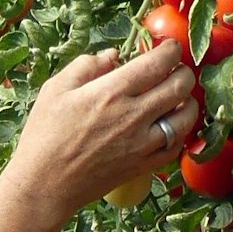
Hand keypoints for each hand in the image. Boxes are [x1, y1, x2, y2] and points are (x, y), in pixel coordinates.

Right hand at [3, 41, 199, 221]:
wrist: (46, 183)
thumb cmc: (44, 134)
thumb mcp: (55, 89)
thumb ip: (86, 65)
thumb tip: (113, 55)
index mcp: (111, 92)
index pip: (158, 63)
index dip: (171, 50)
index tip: (169, 48)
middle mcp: (133, 116)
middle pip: (180, 86)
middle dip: (184, 72)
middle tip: (175, 70)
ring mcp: (142, 143)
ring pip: (186, 117)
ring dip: (188, 102)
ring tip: (177, 98)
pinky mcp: (144, 165)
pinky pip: (176, 146)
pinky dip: (179, 132)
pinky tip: (169, 126)